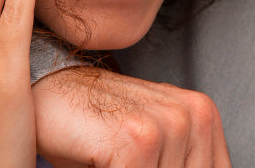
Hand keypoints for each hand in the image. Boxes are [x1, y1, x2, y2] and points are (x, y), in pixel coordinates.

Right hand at [33, 66, 230, 166]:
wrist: (49, 94)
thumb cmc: (96, 131)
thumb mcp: (152, 154)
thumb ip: (178, 164)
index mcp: (205, 118)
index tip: (149, 165)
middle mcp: (196, 115)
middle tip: (126, 163)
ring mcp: (170, 123)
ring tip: (110, 162)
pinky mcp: (140, 137)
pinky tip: (98, 162)